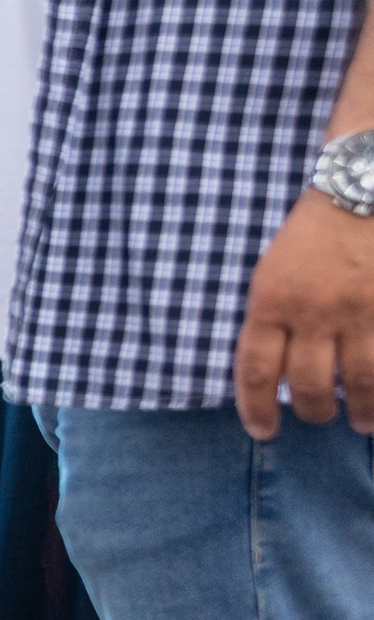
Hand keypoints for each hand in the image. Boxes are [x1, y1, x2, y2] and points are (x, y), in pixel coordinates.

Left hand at [234, 189, 373, 438]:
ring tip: (362, 422)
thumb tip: (275, 373)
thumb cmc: (314, 231)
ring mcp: (361, 311)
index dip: (256, 409)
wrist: (364, 187)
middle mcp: (313, 311)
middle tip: (319, 418)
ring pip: (359, 381)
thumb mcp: (273, 271)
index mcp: (271, 301)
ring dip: (360, 411)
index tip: (264, 432)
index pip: (256, 370)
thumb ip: (272, 319)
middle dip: (312, 412)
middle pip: (308, 384)